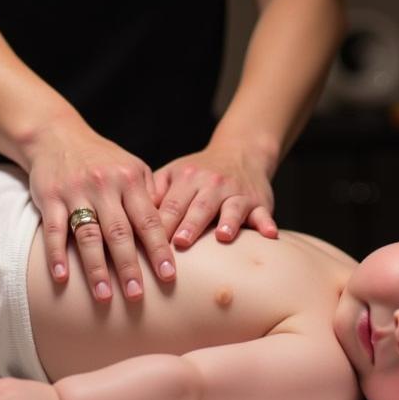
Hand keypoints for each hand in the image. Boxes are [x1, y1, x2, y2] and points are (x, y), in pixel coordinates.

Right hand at [25, 120, 174, 301]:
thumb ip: (150, 194)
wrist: (57, 134)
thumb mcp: (132, 166)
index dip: (159, 249)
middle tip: (138, 296)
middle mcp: (104, 185)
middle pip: (120, 232)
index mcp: (130, 179)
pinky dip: (57, 255)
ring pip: (88, 235)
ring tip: (104, 296)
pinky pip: (54, 230)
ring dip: (96, 268)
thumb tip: (169, 229)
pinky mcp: (50, 197)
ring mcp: (76, 191)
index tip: (169, 276)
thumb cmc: (101, 158)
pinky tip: (63, 278)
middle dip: (130, 267)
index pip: (149, 219)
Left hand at [154, 144, 277, 248]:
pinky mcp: (259, 202)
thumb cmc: (197, 173)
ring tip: (222, 236)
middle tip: (179, 243)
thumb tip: (130, 221)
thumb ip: (153, 194)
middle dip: (189, 225)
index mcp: (187, 179)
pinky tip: (269, 235)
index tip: (149, 246)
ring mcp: (237, 193)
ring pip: (231, 208)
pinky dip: (266, 224)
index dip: (160, 225)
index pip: (170, 205)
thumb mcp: (173, 174)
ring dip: (227, 222)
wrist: (240, 152)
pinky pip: (263, 214)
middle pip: (199, 207)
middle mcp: (212, 184)